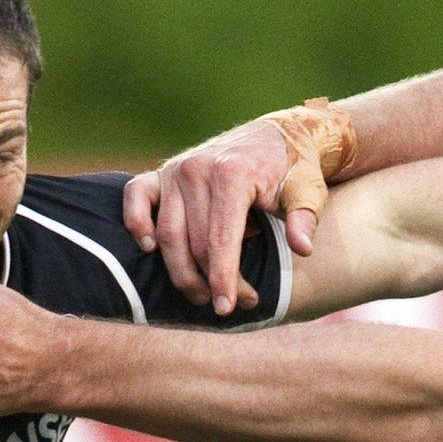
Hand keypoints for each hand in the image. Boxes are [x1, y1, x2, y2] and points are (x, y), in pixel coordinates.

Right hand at [121, 120, 323, 315]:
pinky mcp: (162, 172)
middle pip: (194, 242)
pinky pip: (135, 196)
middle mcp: (198, 170)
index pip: (221, 238)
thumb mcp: (308, 191)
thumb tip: (302, 248)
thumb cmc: (293, 168)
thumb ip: (303, 219)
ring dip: (180, 270)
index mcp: (233, 174)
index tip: (228, 306)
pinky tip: (148, 248)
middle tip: (230, 304)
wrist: (275, 136)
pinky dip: (136, 222)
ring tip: (201, 294)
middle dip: (210, 281)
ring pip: (167, 233)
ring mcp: (176, 169)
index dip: (224, 276)